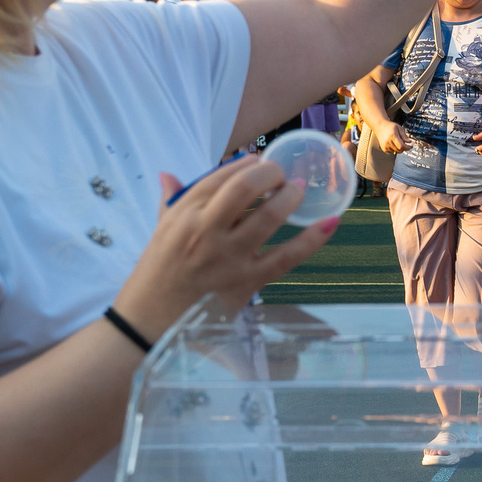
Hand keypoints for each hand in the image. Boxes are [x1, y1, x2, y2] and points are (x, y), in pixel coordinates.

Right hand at [114, 158, 336, 336]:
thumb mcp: (160, 232)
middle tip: (280, 173)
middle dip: (270, 173)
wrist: (150, 321)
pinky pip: (286, 257)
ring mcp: (229, 258)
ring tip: (299, 189)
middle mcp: (206, 231)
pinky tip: (331, 221)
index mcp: (184, 215)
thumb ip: (172, 201)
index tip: (259, 160)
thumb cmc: (157, 272)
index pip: (220, 177)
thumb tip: (169, 174)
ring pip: (268, 217)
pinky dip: (312, 238)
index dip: (245, 163)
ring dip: (290, 196)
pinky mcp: (247, 282)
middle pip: (245, 188)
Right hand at [371, 121, 407, 154]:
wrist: (379, 126)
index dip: (407, 147)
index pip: (401, 146)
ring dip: (400, 149)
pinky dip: (395, 149)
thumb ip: (404, 135)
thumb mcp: (399, 128)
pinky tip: (395, 144)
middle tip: (406, 144)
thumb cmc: (389, 126)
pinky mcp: (384, 148)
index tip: (410, 146)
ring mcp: (385, 146)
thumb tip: (409, 142)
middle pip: (399, 150)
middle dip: (405, 148)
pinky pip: (392, 152)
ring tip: (400, 142)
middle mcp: (388, 142)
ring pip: (396, 151)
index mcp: (392, 136)